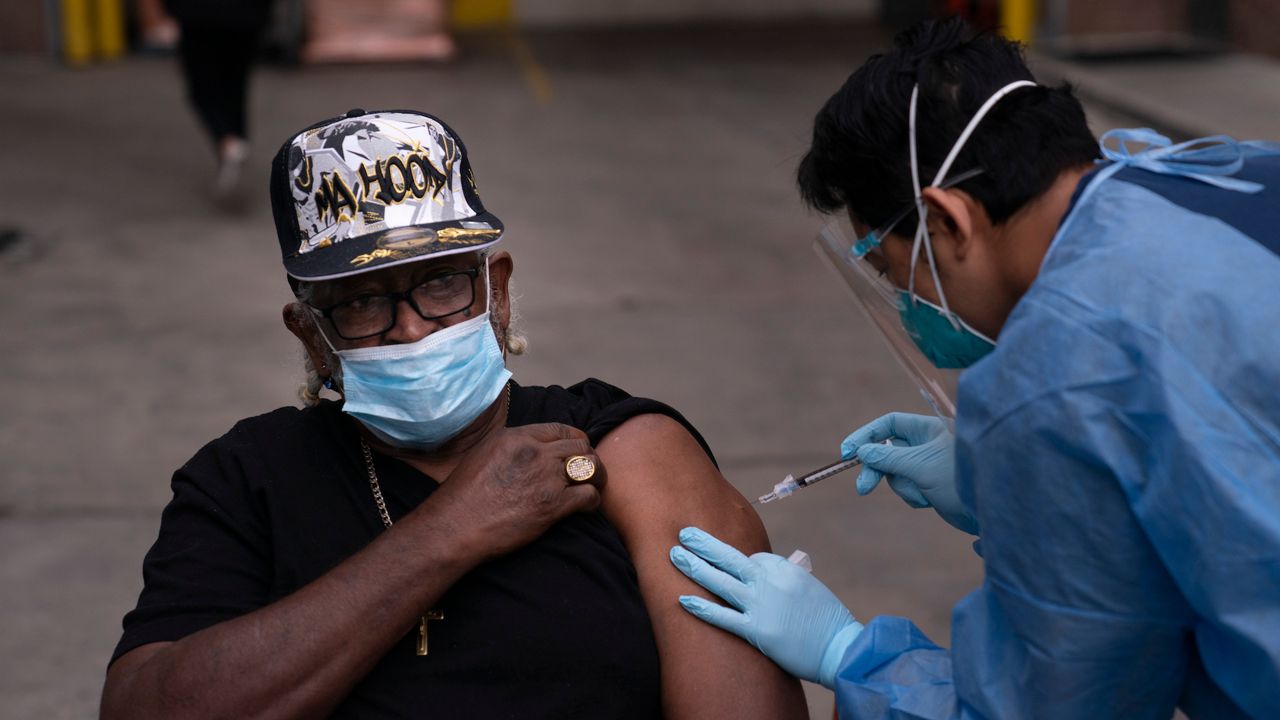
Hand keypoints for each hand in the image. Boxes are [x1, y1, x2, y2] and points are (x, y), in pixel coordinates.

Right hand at [428, 423, 602, 560]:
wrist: (455, 526)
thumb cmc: (462, 496)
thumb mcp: (484, 453)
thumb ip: (511, 446)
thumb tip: (528, 448)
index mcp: (517, 437)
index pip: (560, 428)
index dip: (575, 438)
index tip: (578, 449)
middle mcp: (535, 452)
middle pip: (581, 445)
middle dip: (589, 457)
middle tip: (589, 471)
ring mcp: (546, 478)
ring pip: (590, 467)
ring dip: (598, 477)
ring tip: (595, 486)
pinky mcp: (552, 505)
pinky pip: (589, 496)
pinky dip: (593, 501)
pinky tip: (587, 507)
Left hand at [669, 527, 862, 688]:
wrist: (840, 648)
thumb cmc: (826, 620)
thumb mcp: (807, 587)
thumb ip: (782, 577)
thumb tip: (758, 573)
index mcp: (784, 568)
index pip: (752, 557)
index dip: (740, 564)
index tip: (728, 564)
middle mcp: (770, 582)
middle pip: (729, 558)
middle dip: (703, 544)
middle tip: (683, 533)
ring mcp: (762, 606)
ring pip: (721, 582)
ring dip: (695, 567)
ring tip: (674, 555)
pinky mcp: (757, 631)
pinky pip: (723, 617)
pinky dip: (702, 608)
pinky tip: (682, 599)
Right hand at [841, 412, 977, 534]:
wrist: (988, 511)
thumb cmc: (960, 479)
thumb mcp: (919, 466)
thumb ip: (888, 457)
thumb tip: (863, 452)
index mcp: (928, 428)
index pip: (889, 424)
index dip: (866, 435)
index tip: (848, 452)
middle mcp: (926, 443)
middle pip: (887, 450)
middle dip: (875, 469)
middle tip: (862, 489)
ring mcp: (927, 464)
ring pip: (895, 473)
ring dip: (903, 486)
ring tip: (922, 494)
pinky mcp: (929, 484)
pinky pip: (907, 487)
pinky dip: (913, 495)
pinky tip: (929, 500)